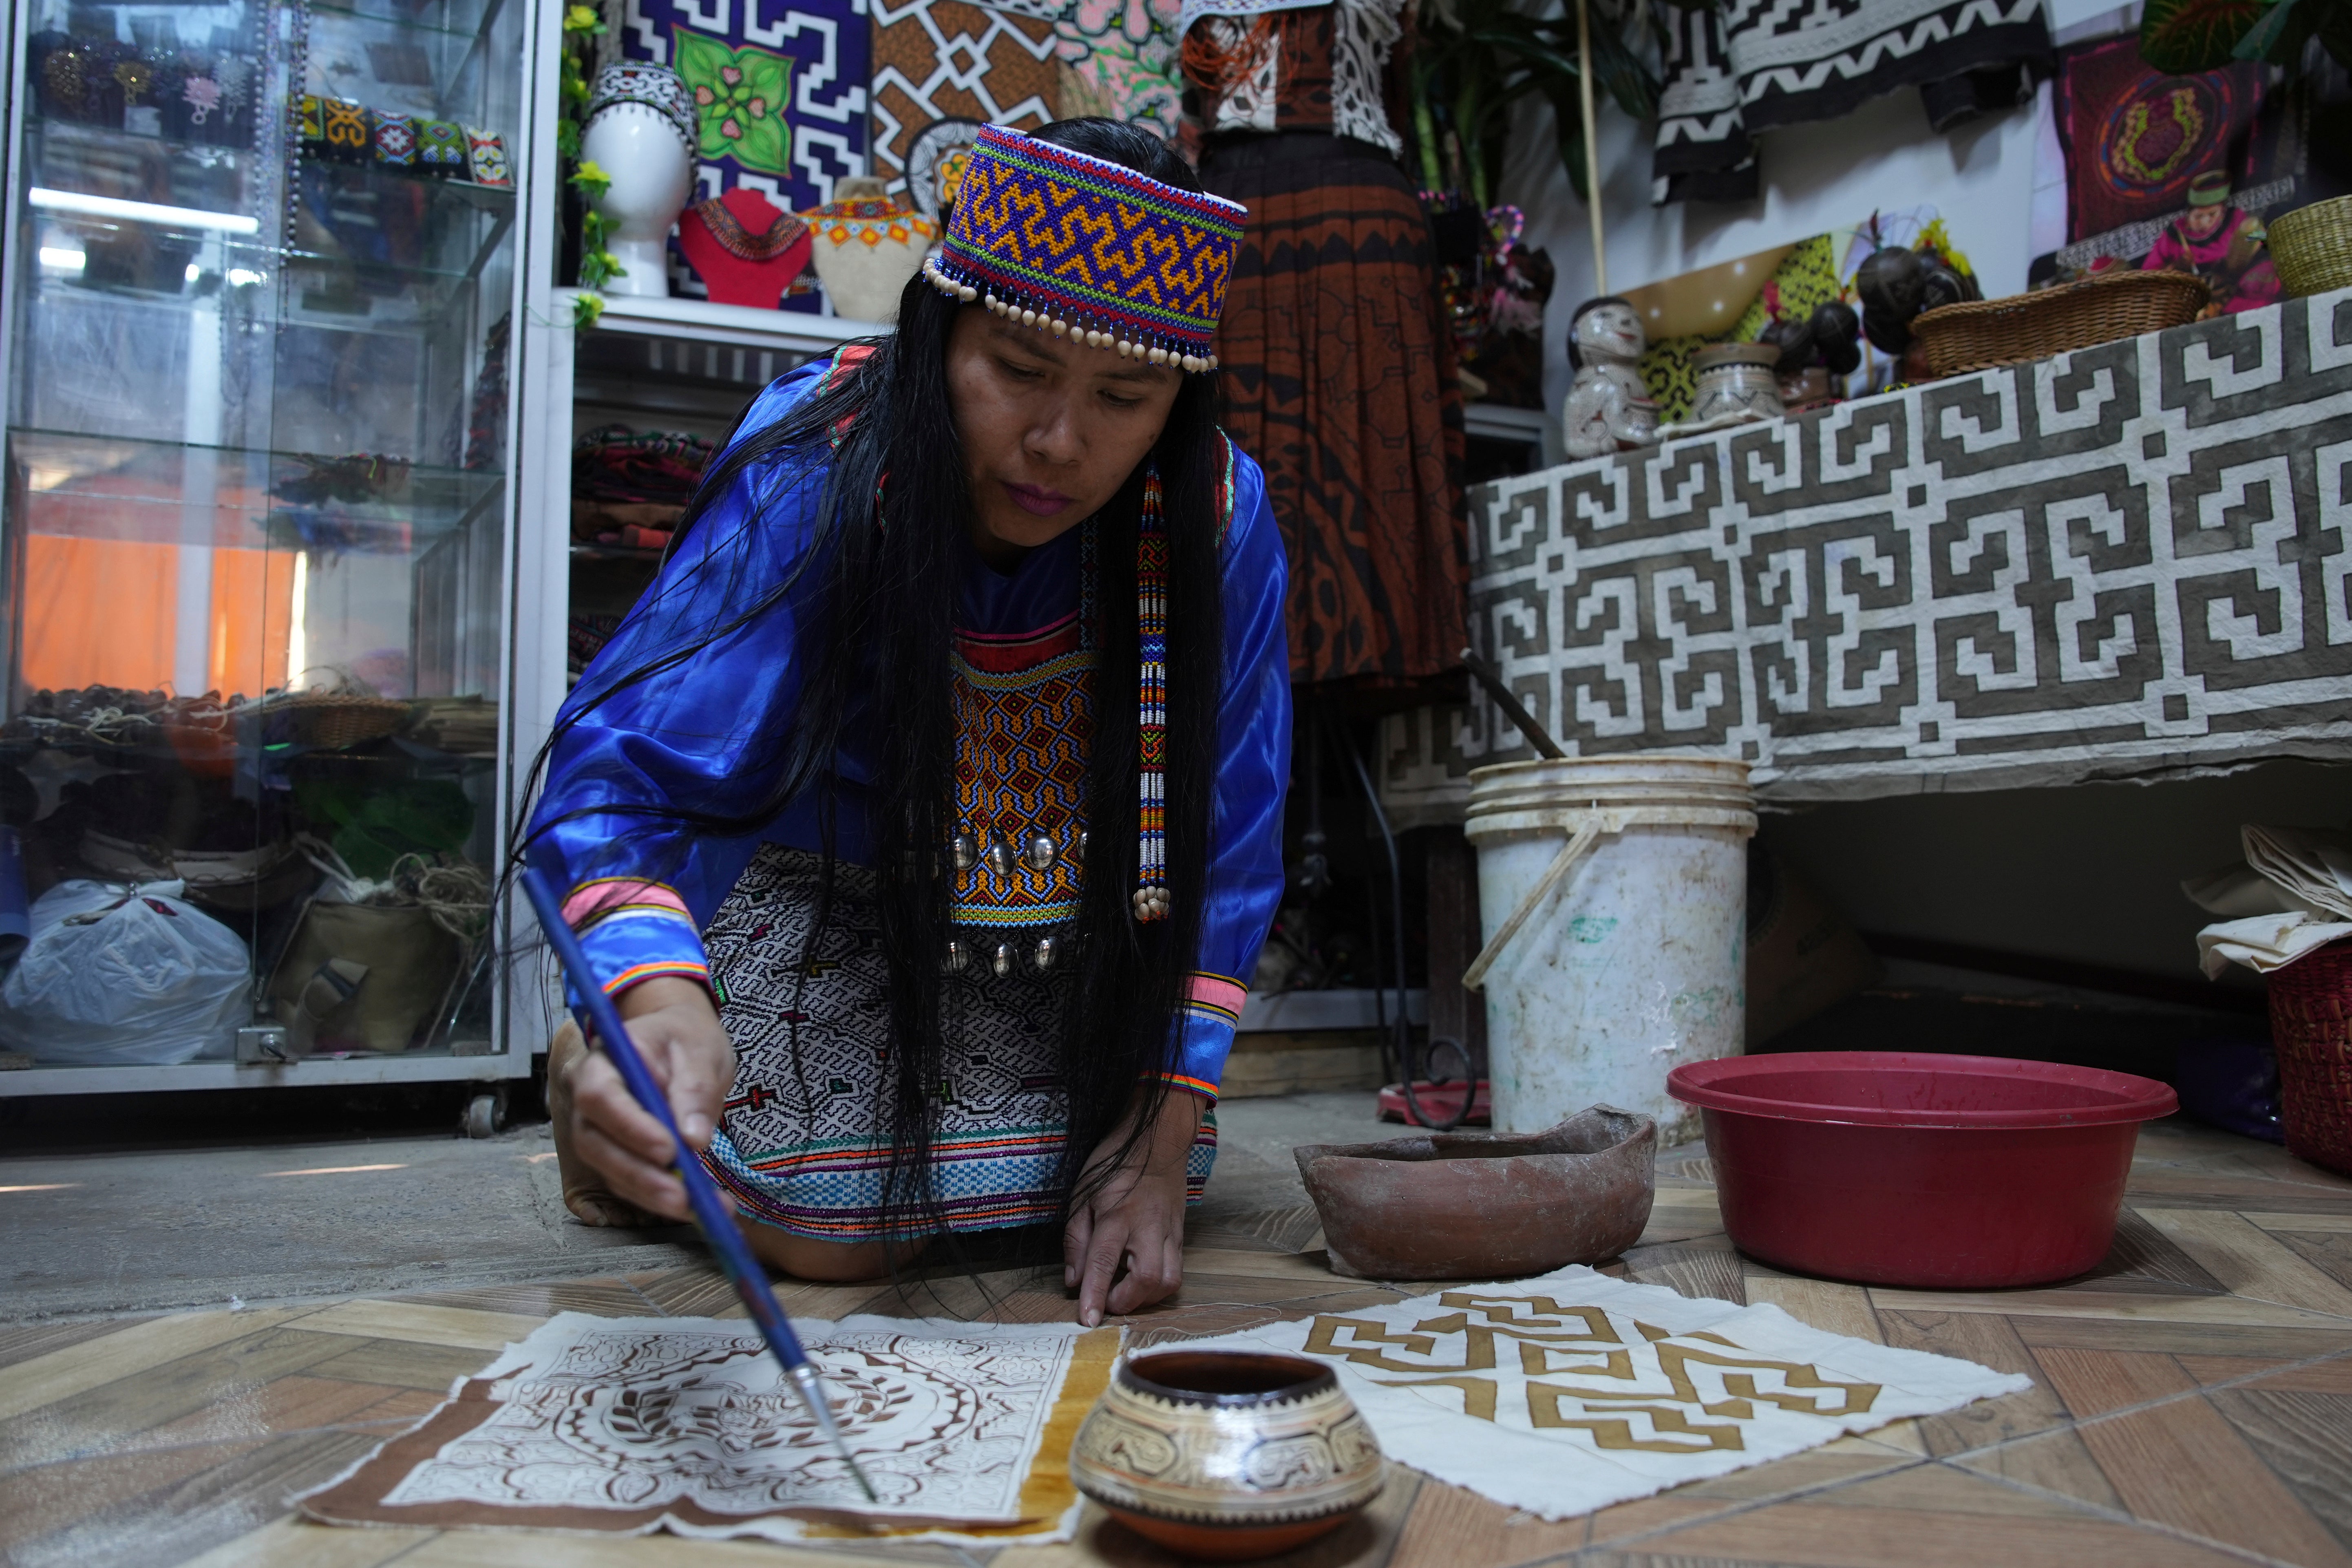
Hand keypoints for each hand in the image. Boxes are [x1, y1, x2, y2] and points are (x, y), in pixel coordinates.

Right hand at [563, 976, 736, 1222]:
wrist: (677, 1039)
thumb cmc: (685, 1039)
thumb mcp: (701, 1051)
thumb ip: (695, 1090)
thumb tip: (693, 1139)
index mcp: (604, 1062)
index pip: (601, 1097)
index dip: (629, 1127)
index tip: (668, 1150)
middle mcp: (590, 1100)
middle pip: (596, 1143)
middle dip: (639, 1175)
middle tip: (681, 1196)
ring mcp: (599, 1130)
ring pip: (610, 1170)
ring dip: (650, 1195)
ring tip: (695, 1209)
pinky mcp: (616, 1154)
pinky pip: (628, 1182)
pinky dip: (659, 1198)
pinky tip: (695, 1208)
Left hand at [1063, 1090, 1204, 1325]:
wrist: (1157, 1140)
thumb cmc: (1113, 1165)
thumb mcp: (1081, 1195)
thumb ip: (1075, 1240)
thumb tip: (1073, 1282)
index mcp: (1117, 1214)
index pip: (1103, 1262)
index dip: (1094, 1294)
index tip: (1087, 1320)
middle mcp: (1147, 1226)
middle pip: (1147, 1278)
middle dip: (1126, 1302)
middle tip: (1106, 1301)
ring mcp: (1169, 1231)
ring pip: (1170, 1280)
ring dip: (1146, 1298)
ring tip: (1125, 1293)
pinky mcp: (1181, 1235)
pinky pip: (1177, 1270)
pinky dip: (1159, 1285)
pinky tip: (1141, 1281)